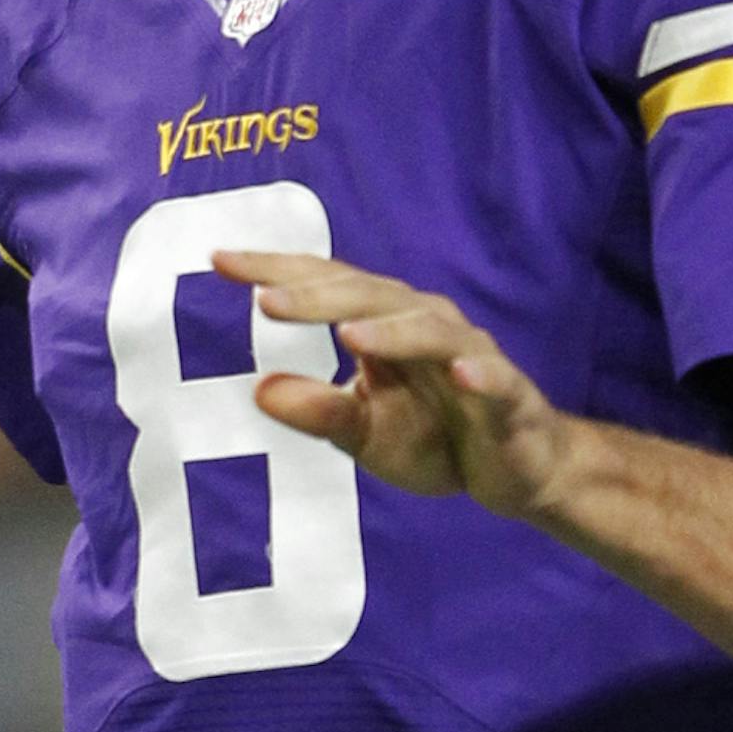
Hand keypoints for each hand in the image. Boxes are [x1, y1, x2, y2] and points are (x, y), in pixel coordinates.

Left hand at [215, 248, 577, 517]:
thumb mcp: (364, 434)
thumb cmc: (435, 437)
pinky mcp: (509, 395)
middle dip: (317, 296)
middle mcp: (426, 324)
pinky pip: (495, 379)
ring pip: (430, 330)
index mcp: (384, 324)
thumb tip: (259, 389)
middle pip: (368, 298)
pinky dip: (480, 374)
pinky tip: (461, 375)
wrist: (514, 470)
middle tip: (264, 299)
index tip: (218, 260)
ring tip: (348, 335)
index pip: (324, 285)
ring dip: (390, 331)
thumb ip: (317, 411)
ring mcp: (471, 355)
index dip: (275, 270)